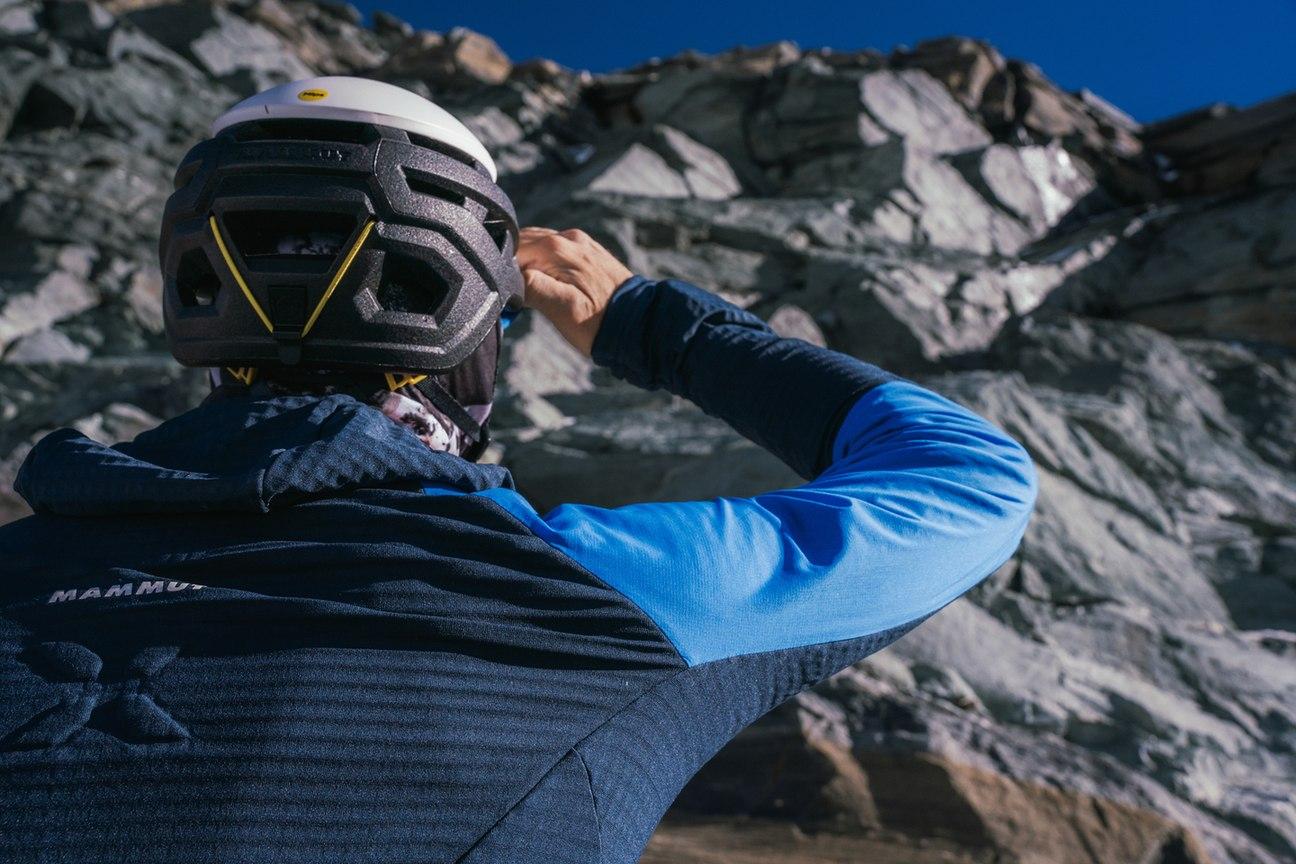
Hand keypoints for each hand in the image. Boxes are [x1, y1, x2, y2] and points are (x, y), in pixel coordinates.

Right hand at [515, 227, 632, 355]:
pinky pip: (554, 250)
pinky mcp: (587, 252)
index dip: (503, 273)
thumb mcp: (562, 310)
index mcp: (556, 249)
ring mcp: (579, 243)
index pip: (512, 251)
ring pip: (538, 245)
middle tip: (516, 297)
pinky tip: (546, 284)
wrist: (640, 324)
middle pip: (523, 244)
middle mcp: (567, 238)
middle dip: (513, 267)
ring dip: (527, 265)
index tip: (506, 296)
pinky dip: (543, 263)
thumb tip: (510, 276)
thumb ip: (532, 287)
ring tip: (529, 294)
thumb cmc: (600, 324)